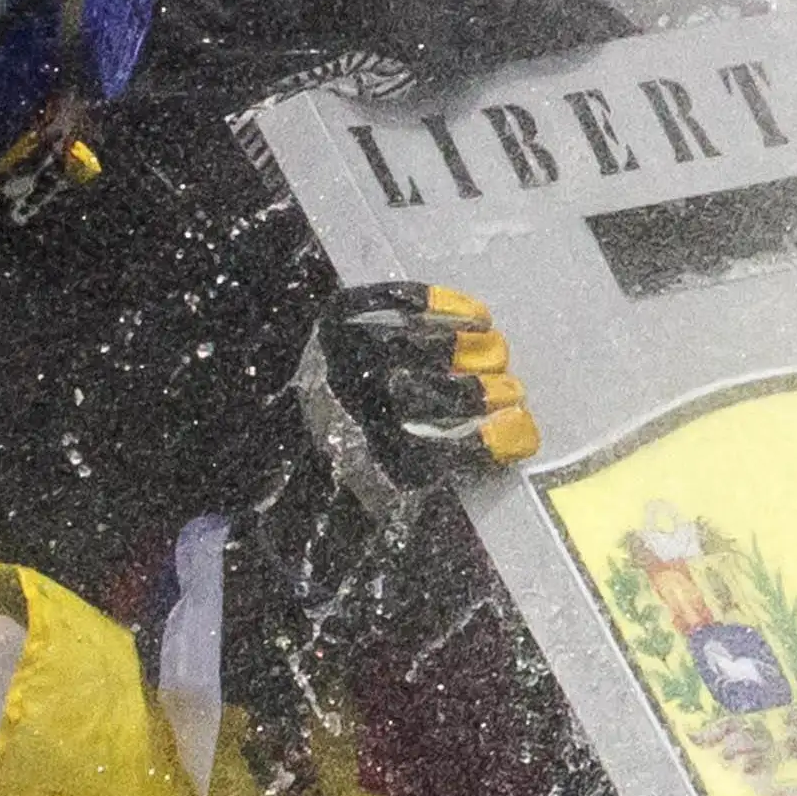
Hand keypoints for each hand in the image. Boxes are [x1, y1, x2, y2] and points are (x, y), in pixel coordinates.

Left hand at [317, 281, 537, 483]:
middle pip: (429, 396)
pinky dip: (438, 304)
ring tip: (498, 351)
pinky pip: (392, 301)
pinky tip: (476, 315)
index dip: (488, 444)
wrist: (273, 429)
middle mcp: (348, 404)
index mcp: (360, 460)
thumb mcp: (380, 494)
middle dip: (482, 392)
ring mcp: (340, 355)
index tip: (523, 431)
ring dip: (468, 347)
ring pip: (416, 346)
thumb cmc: (340, 466)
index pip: (437, 455)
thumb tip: (513, 441)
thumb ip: (439, 480)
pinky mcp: (335, 318)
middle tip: (513, 391)